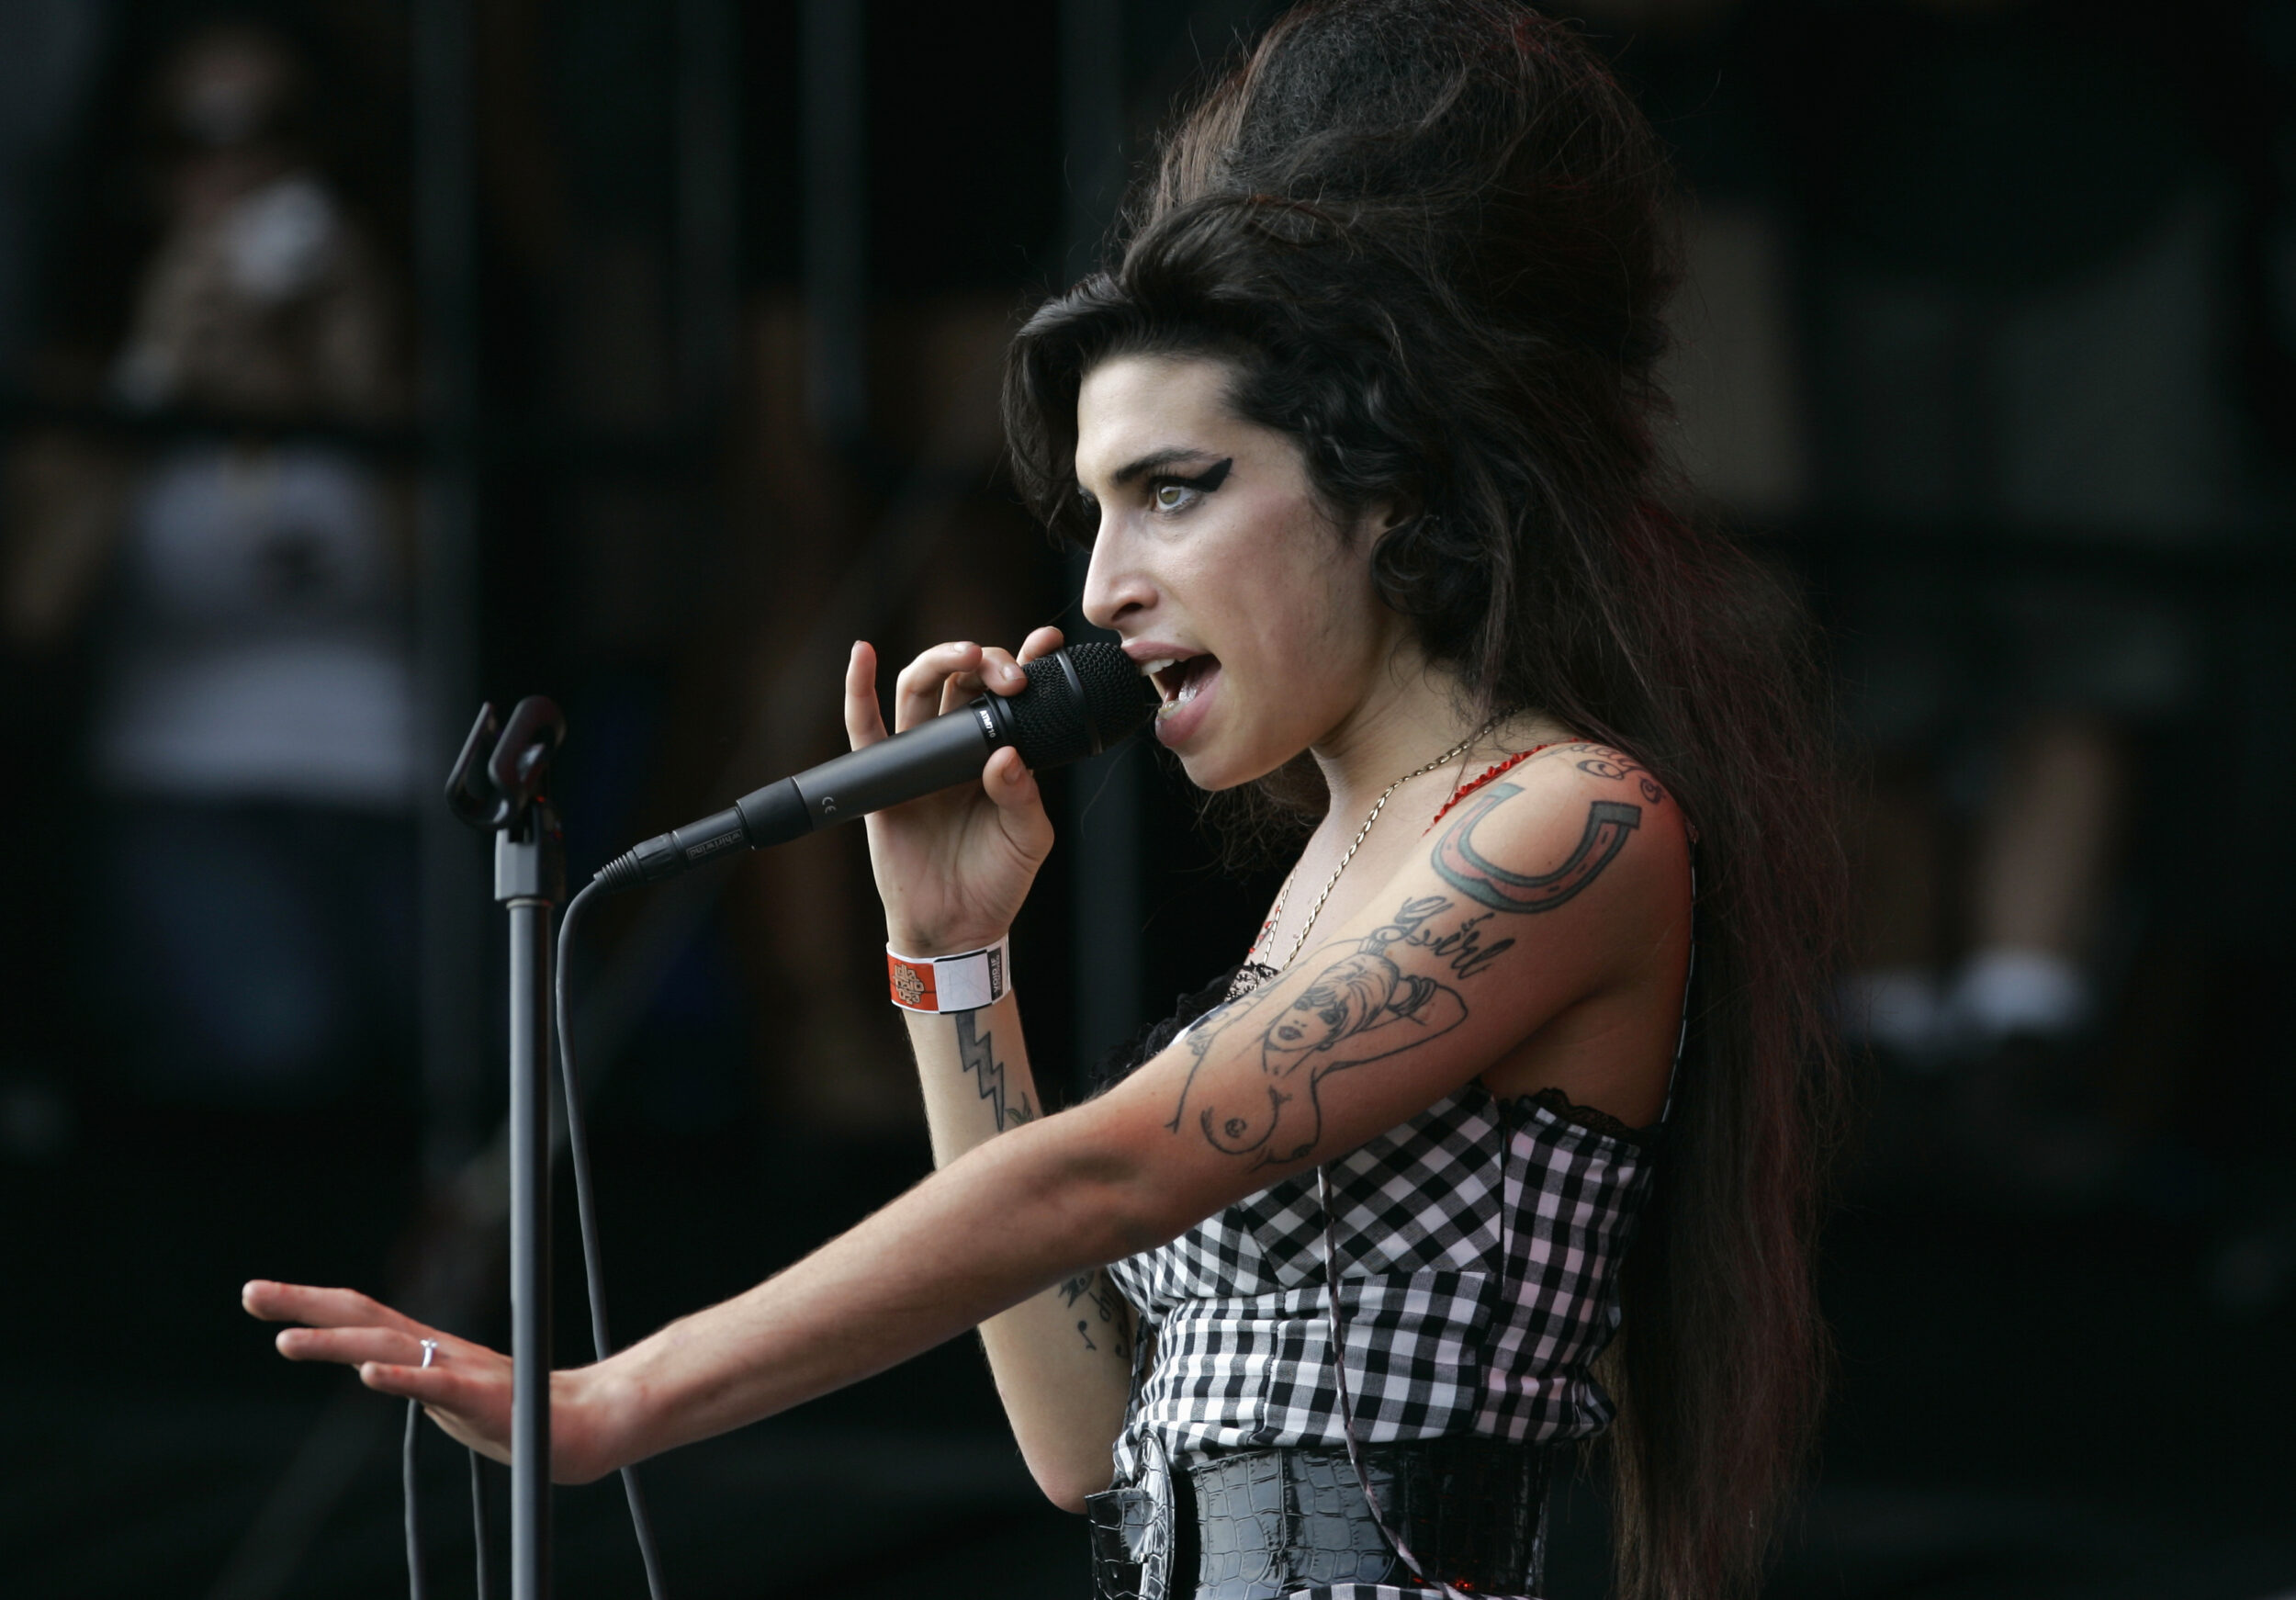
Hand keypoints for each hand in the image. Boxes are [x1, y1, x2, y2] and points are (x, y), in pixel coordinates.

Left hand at [242, 1280, 618, 1483]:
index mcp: (428, 1350)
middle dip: (305, 1305)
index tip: (259, 1294)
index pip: (360, 1317)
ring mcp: (460, 1372)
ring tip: (284, 1343)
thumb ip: (414, 1377)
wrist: (588, 1428)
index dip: (311, 1303)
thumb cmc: (522, 1413)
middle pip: (364, 1319)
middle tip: (249, 1293)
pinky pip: (436, 1387)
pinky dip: (401, 1378)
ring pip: (390, 1350)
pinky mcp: (484, 1399)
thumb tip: (369, 1367)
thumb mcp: (452, 1394)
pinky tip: (366, 1377)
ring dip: (335, 1345)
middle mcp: (438, 1351)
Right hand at [848, 627, 1062, 954]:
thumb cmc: (997, 881)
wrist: (957, 927)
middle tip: (1009, 675)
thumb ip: (1022, 795)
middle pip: (963, 680)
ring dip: (938, 660)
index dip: (1025, 662)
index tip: (1045, 642)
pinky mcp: (882, 777)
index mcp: (999, 752)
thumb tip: (1004, 755)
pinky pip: (864, 727)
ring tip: (965, 655)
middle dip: (987, 662)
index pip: (1010, 696)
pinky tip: (862, 652)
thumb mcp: (1028, 839)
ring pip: (919, 689)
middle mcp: (958, 746)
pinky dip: (857, 687)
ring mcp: (919, 758)